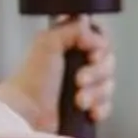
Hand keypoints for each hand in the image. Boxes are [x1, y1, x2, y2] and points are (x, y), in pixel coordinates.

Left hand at [0, 19, 114, 133]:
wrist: (28, 112)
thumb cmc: (32, 79)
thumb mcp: (48, 42)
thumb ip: (72, 28)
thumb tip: (90, 25)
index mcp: (71, 45)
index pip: (101, 38)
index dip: (101, 45)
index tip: (90, 52)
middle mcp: (79, 64)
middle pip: (108, 61)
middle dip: (96, 73)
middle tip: (79, 79)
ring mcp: (85, 86)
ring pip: (108, 84)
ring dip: (95, 93)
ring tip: (78, 100)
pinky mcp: (88, 106)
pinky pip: (107, 105)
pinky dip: (99, 108)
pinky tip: (88, 110)